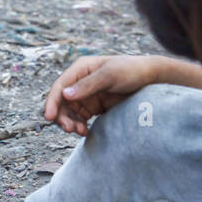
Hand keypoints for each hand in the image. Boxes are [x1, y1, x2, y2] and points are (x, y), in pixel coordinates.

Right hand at [43, 55, 161, 135]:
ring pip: (69, 112)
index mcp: (80, 69)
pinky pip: (80, 118)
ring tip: (79, 131)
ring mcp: (86, 95)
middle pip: (62, 102)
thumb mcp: (110, 75)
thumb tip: (65, 95)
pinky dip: (79, 126)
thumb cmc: (132, 71)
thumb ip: (88, 85)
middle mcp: (80, 82)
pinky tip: (85, 131)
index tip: (49, 117)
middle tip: (69, 129)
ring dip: (70, 123)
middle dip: (62, 116)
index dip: (52, 102)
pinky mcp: (94, 106)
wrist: (152, 79)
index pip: (60, 86)